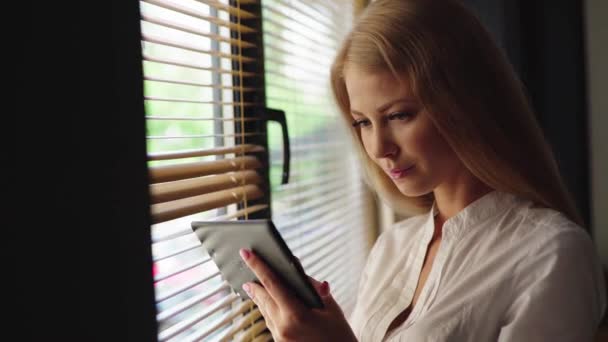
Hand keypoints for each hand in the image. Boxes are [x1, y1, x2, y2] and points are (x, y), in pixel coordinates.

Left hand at [239, 248, 357, 341]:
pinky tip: (266, 301)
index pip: (272, 283)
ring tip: (252, 282)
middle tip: (246, 263)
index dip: (258, 265)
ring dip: (258, 294)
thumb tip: (295, 267)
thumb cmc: (340, 334)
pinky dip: (266, 308)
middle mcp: (283, 327)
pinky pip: (269, 320)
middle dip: (254, 280)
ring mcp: (279, 337)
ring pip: (264, 309)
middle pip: (263, 297)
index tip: (245, 252)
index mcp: (296, 315)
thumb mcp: (331, 307)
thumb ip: (311, 286)